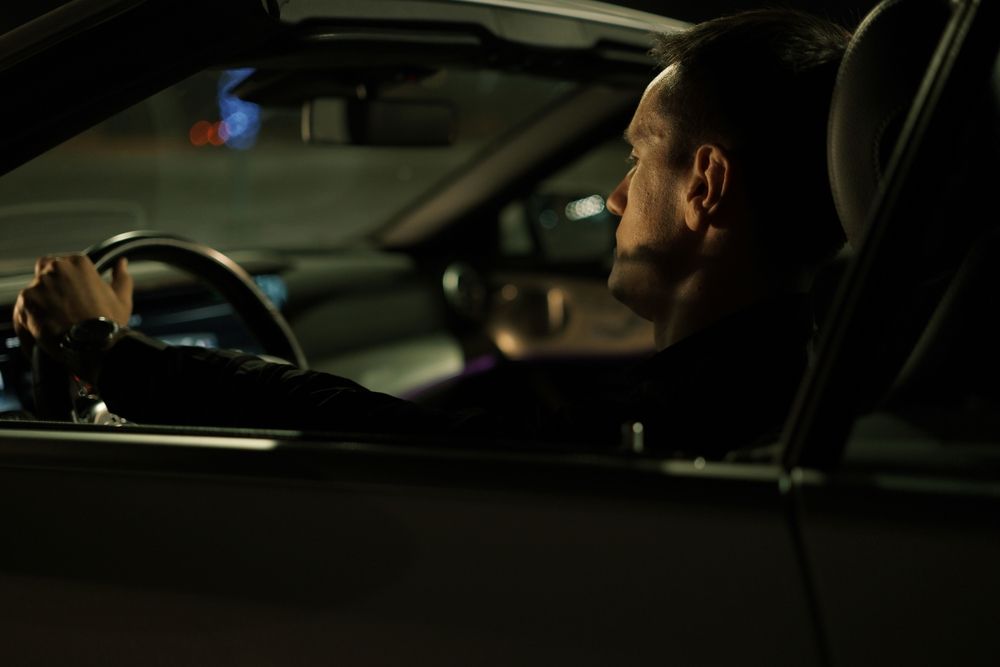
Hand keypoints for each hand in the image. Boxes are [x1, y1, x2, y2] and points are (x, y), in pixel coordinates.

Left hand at [13, 255, 132, 359]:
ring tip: (54, 321)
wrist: (94, 345)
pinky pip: (24, 306)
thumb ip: (122, 277)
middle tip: (62, 305)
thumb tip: (122, 263)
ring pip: (34, 289)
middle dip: (51, 285)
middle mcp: (57, 267)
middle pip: (45, 270)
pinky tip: (44, 329)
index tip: (73, 296)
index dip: (69, 281)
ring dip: (41, 302)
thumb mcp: (122, 299)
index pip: (65, 263)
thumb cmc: (110, 323)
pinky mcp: (27, 300)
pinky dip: (31, 317)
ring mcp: (40, 283)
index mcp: (80, 263)